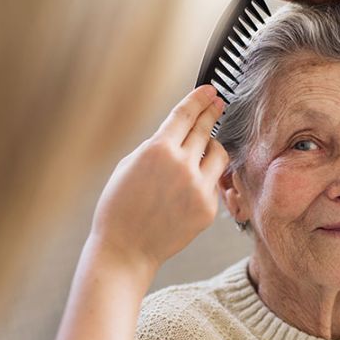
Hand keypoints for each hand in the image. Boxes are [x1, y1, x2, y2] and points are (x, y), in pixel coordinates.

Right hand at [90, 85, 228, 276]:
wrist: (126, 248)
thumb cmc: (120, 208)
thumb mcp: (129, 165)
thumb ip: (156, 147)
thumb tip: (178, 134)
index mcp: (158, 150)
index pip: (185, 115)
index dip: (199, 99)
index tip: (209, 91)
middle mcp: (182, 166)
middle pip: (205, 129)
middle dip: (212, 112)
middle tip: (218, 103)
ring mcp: (198, 188)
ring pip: (219, 154)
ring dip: (213, 146)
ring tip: (204, 148)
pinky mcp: (208, 208)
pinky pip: (213, 183)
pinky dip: (205, 179)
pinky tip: (188, 186)